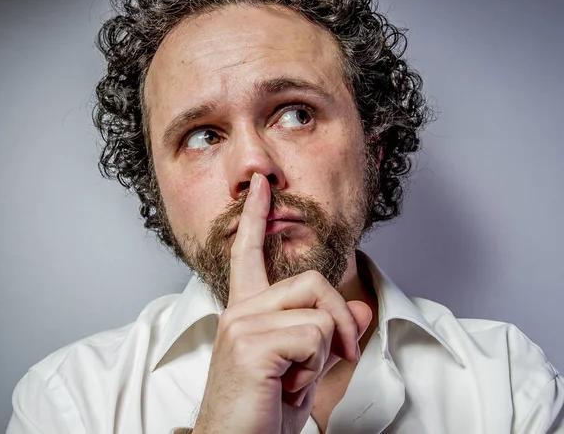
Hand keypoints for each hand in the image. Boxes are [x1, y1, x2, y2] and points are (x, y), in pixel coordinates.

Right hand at [193, 173, 372, 433]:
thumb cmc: (263, 412)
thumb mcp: (307, 367)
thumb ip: (329, 330)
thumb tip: (359, 303)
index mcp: (246, 312)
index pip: (249, 254)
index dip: (257, 218)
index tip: (262, 188)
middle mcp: (240, 311)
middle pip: (312, 281)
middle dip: (340, 320)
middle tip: (341, 355)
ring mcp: (242, 324)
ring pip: (320, 312)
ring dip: (324, 354)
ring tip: (295, 380)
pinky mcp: (252, 343)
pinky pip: (315, 335)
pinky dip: (316, 368)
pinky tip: (288, 387)